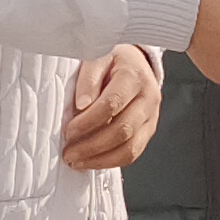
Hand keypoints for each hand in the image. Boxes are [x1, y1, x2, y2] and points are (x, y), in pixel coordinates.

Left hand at [59, 45, 162, 172]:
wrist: (134, 62)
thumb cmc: (110, 61)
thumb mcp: (96, 58)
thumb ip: (88, 79)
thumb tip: (81, 105)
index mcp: (133, 76)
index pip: (112, 104)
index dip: (88, 121)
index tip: (68, 130)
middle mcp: (148, 97)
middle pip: (122, 130)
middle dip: (92, 145)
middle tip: (69, 152)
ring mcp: (151, 116)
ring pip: (129, 148)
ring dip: (100, 159)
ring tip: (77, 160)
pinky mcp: (148, 131)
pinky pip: (132, 154)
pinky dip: (110, 162)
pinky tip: (91, 161)